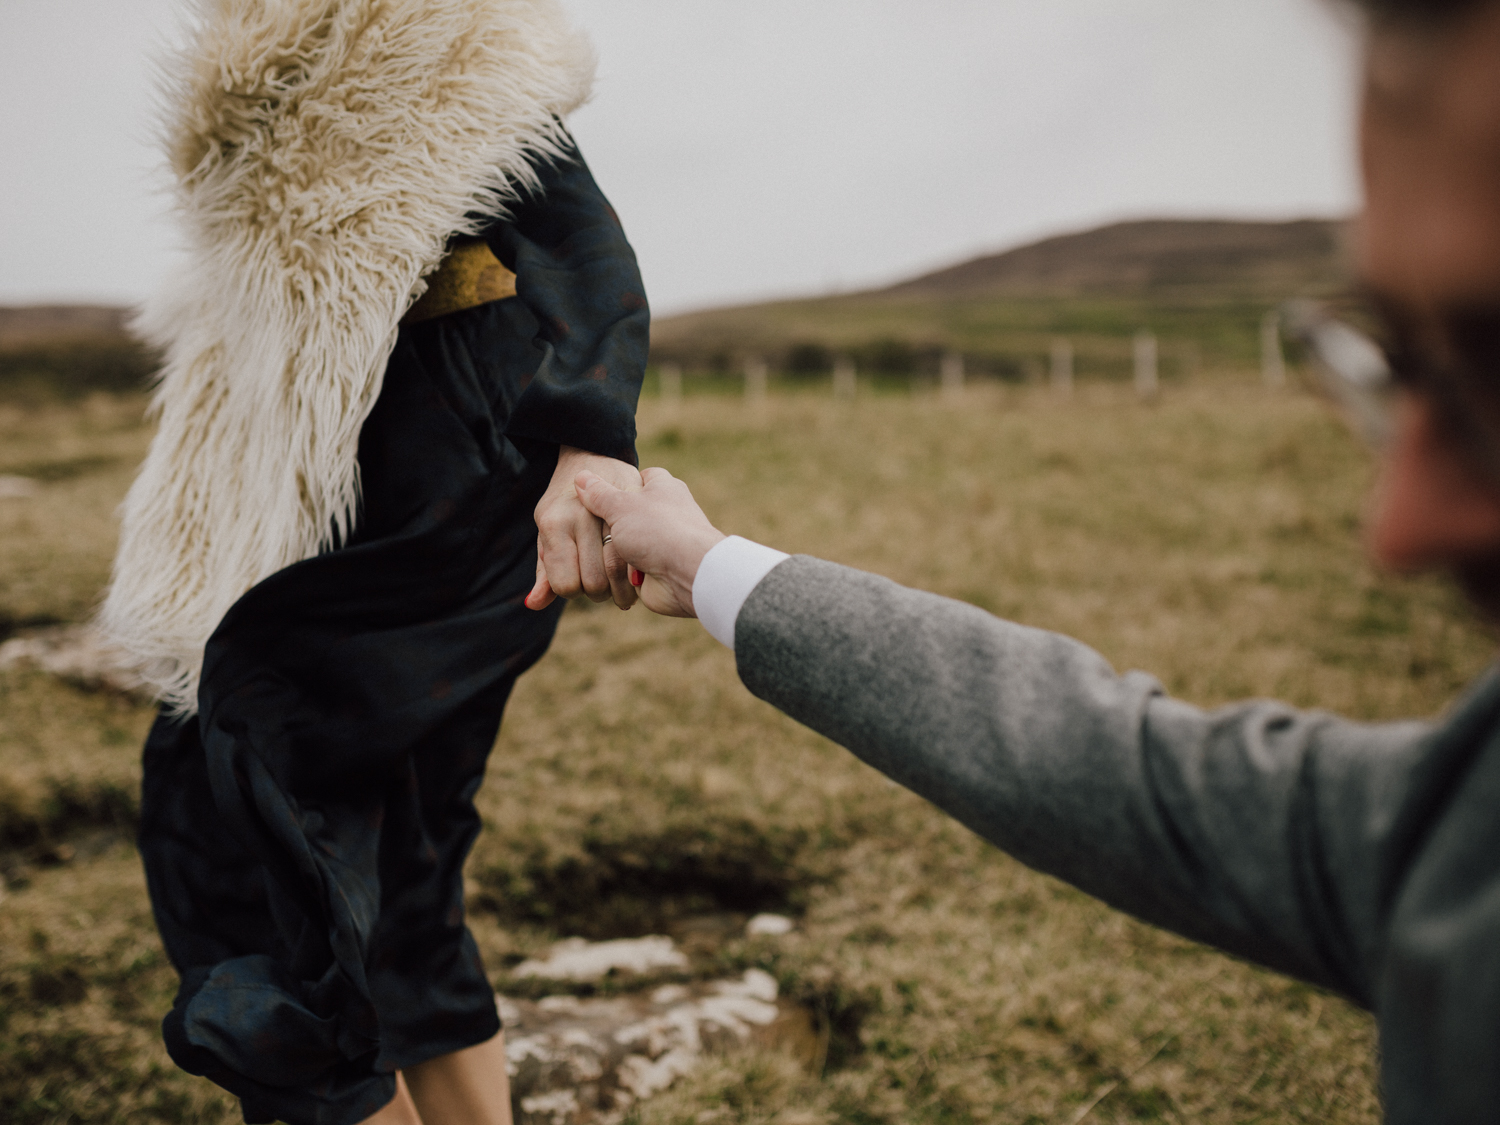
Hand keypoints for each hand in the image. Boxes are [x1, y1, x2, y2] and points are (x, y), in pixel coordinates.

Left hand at [526, 447, 642, 610]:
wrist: (588, 454)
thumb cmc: (564, 502)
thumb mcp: (548, 532)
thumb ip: (545, 570)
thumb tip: (532, 605)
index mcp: (554, 525)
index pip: (565, 585)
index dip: (572, 590)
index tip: (577, 582)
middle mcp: (579, 516)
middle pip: (594, 583)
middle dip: (598, 592)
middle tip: (602, 583)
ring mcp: (608, 507)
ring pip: (619, 571)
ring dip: (622, 586)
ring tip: (620, 580)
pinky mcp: (633, 500)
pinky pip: (640, 549)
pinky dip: (638, 568)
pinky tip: (637, 569)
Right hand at [573, 467, 725, 617]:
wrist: (687, 574)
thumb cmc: (658, 530)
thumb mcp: (620, 505)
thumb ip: (598, 494)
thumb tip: (580, 476)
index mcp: (662, 488)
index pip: (642, 476)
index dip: (621, 481)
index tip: (600, 488)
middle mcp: (665, 514)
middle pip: (630, 514)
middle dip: (611, 522)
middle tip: (588, 522)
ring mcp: (660, 543)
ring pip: (626, 544)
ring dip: (613, 551)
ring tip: (593, 548)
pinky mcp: (653, 570)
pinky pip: (628, 569)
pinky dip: (619, 572)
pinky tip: (601, 570)